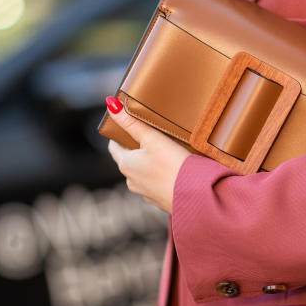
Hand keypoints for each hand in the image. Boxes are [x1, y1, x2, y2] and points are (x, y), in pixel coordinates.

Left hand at [105, 96, 190, 213]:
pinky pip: (157, 186)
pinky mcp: (161, 201)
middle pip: (129, 161)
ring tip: (164, 153)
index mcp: (126, 165)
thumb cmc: (172, 165)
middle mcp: (132, 181)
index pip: (114, 148)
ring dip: (149, 165)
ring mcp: (146, 193)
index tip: (125, 127)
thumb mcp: (152, 138)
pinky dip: (161, 177)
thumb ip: (131, 122)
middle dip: (136, 149)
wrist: (195, 196)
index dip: (118, 136)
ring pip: (143, 174)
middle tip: (148, 136)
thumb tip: (110, 105)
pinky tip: (174, 171)